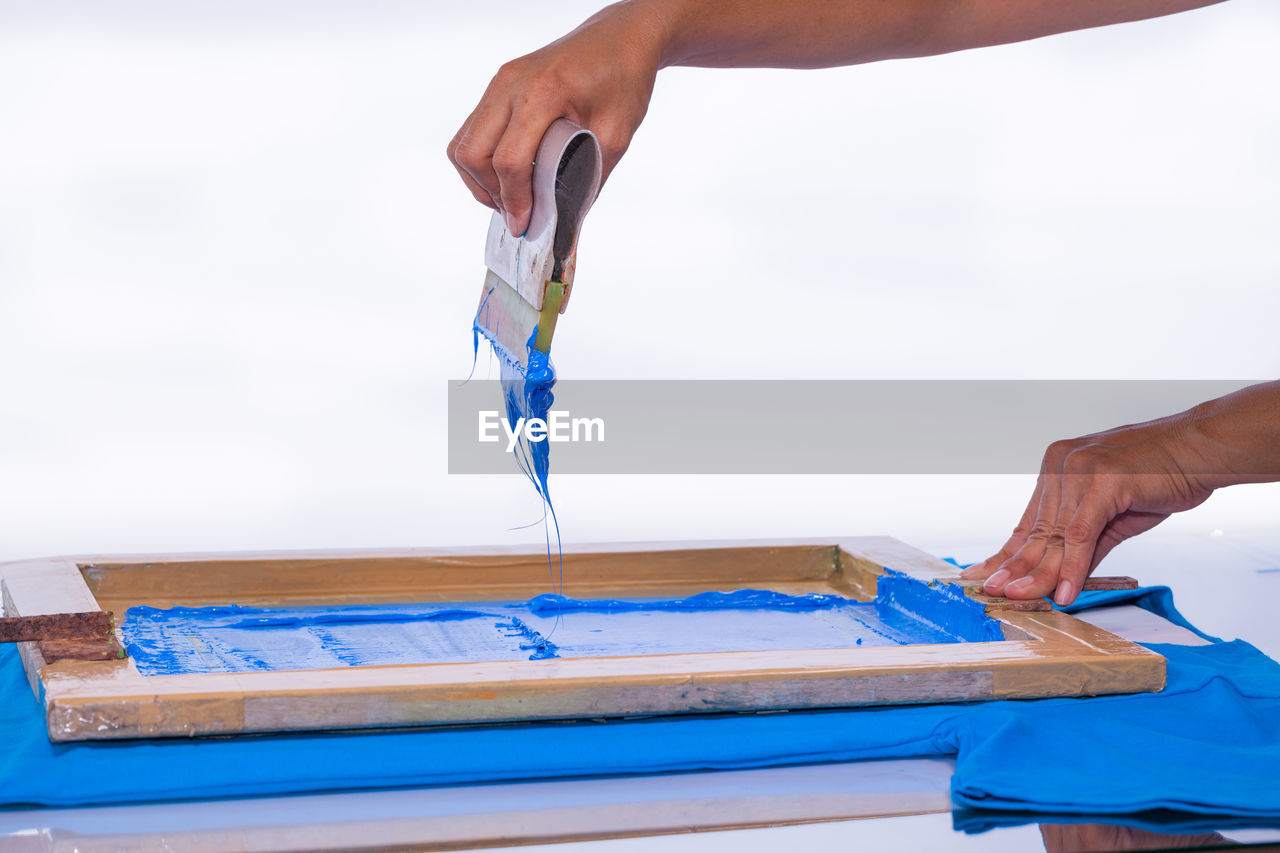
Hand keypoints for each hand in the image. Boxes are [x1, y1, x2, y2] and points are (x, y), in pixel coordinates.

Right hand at [447, 2, 667, 235]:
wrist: (621, 37)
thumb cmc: (624, 79)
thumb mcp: (616, 135)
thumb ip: (589, 179)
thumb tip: (565, 222)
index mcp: (543, 93)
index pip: (510, 160)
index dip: (514, 200)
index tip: (524, 225)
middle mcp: (511, 84)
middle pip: (473, 153)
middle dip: (490, 193)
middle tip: (516, 214)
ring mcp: (500, 82)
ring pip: (463, 144)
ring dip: (479, 179)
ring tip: (509, 198)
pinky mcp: (499, 85)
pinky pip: (472, 131)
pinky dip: (481, 160)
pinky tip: (507, 175)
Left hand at [961, 418, 1214, 605]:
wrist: (1203, 451)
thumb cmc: (1162, 476)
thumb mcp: (1113, 514)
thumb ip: (1085, 544)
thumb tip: (1062, 578)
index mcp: (1058, 466)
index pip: (1029, 521)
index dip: (1008, 553)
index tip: (988, 575)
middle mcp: (1061, 464)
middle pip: (1038, 530)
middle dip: (1016, 567)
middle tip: (994, 593)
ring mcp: (1079, 471)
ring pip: (1056, 535)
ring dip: (1040, 574)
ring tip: (1023, 599)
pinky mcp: (1101, 482)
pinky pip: (1081, 534)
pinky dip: (1073, 566)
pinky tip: (1065, 590)